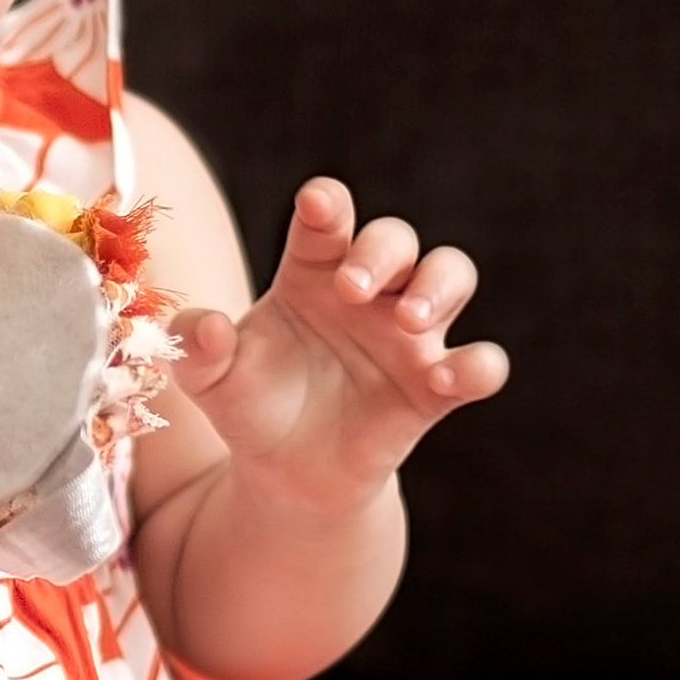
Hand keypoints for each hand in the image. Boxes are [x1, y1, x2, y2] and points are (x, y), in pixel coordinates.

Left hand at [168, 177, 508, 519]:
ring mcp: (406, 338)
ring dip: (438, 287)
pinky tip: (445, 377)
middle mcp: (367, 294)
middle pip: (397, 239)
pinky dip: (477, 365)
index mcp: (309, 274)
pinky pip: (482, 364)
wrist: (284, 473)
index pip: (327, 221)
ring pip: (452, 276)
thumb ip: (197, 347)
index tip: (317, 205)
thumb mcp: (207, 379)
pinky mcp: (434, 389)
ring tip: (407, 318)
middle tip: (351, 288)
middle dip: (382, 251)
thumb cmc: (249, 405)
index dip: (327, 205)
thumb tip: (207, 326)